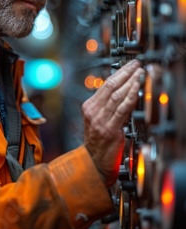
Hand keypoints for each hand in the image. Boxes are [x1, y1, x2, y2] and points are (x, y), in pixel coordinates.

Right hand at [82, 60, 143, 186]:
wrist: (93, 164)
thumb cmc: (99, 143)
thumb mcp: (99, 120)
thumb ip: (108, 106)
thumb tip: (123, 91)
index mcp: (89, 107)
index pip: (105, 85)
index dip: (119, 73)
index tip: (130, 65)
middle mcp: (93, 112)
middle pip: (110, 86)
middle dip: (125, 73)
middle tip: (136, 64)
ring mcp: (100, 120)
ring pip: (116, 95)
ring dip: (130, 82)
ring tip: (139, 73)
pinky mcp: (109, 130)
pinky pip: (121, 109)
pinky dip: (130, 96)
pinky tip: (136, 89)